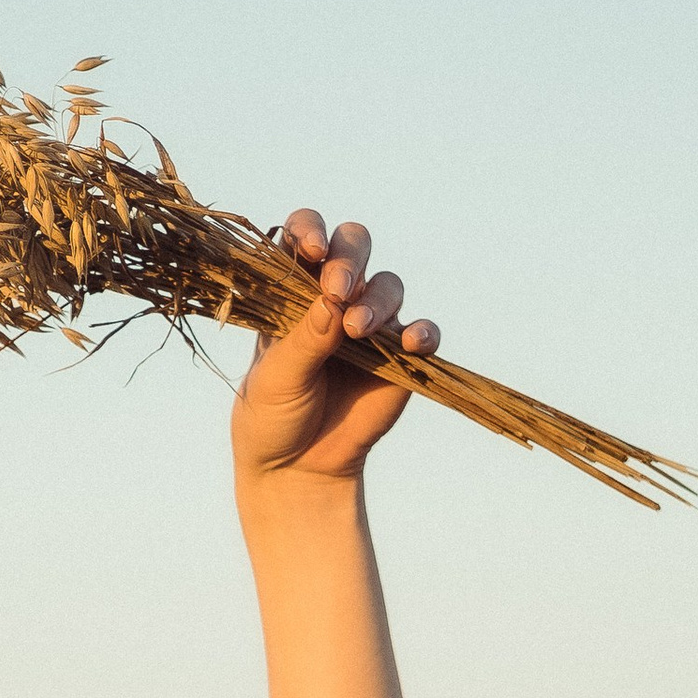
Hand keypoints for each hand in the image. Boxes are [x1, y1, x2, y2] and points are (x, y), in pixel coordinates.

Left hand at [230, 210, 439, 491]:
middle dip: (350, 258)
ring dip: (377, 300)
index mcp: (293, 289)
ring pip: (388, 285)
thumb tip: (333, 300)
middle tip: (339, 290)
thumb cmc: (274, 415)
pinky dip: (423, 333)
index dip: (312, 229)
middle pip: (355, 245)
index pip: (305, 236)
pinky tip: (413, 344)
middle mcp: (335, 296)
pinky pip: (423, 333)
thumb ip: (304, 339)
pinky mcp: (400, 356)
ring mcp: (371, 323)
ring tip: (357, 331)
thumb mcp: (277, 378)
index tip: (313, 249)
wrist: (297, 468)